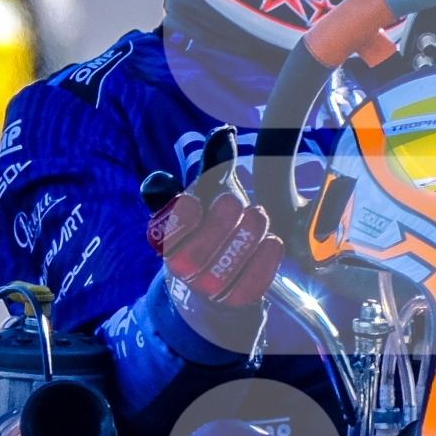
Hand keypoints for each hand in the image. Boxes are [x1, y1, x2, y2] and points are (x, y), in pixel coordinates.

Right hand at [141, 130, 282, 309]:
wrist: (226, 274)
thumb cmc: (214, 224)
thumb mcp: (210, 192)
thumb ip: (212, 165)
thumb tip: (224, 134)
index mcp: (166, 240)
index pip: (162, 235)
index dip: (177, 221)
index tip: (195, 202)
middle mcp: (182, 269)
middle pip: (193, 256)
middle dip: (216, 227)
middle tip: (234, 203)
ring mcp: (210, 289)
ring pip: (224, 273)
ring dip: (244, 241)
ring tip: (258, 217)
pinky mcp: (237, 301)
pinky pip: (250, 288)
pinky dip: (264, 264)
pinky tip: (273, 242)